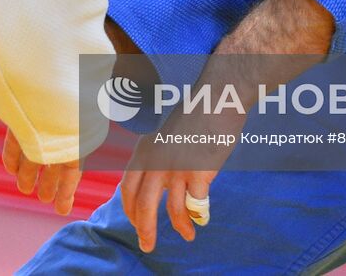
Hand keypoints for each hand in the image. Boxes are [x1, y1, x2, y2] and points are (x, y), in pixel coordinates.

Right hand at [0, 98, 82, 214]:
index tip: (11, 170)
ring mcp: (64, 141)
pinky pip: (72, 176)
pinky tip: (63, 207)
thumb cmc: (31, 87)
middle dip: (30, 174)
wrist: (67, 83)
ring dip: (50, 186)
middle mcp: (46, 131)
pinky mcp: (81, 150)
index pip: (17, 143)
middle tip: (24, 189)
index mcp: (27, 119)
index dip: (13, 157)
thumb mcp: (6, 100)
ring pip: (55, 169)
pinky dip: (67, 192)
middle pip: (36, 157)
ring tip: (44, 200)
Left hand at [119, 108, 241, 252]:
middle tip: (147, 246)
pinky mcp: (199, 173)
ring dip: (179, 227)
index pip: (128, 189)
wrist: (217, 99)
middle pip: (143, 206)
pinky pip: (197, 205)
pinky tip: (203, 220)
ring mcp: (177, 168)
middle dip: (145, 230)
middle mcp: (155, 162)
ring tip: (187, 237)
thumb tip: (155, 187)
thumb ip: (157, 159)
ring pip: (172, 210)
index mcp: (144, 151)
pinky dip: (199, 217)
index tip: (136, 223)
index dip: (130, 211)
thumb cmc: (195, 117)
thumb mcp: (164, 135)